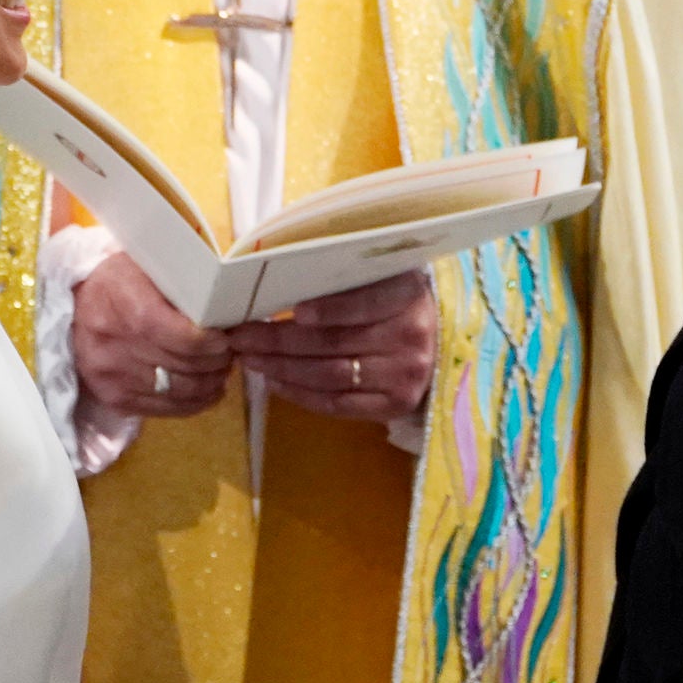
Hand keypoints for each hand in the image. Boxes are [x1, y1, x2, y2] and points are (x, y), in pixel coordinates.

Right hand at [73, 251, 234, 420]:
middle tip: (228, 353)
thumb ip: (184, 287)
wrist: (74, 304)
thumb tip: (228, 312)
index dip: (210, 344)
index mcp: (126, 303)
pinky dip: (194, 403)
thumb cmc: (120, 280)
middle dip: (217, 363)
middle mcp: (114, 344)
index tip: (225, 338)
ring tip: (219, 369)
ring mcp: (112, 376)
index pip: (181, 338)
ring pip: (180, 392)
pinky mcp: (114, 399)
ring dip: (210, 384)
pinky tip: (206, 389)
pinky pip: (167, 410)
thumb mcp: (147, 266)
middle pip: (183, 366)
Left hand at [233, 272, 436, 422]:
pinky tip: (275, 383)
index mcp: (407, 294)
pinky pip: (339, 404)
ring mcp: (404, 374)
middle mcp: (411, 336)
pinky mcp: (394, 404)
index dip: (330, 309)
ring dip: (283, 369)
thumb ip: (345, 278)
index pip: (366, 303)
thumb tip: (279, 280)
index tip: (294, 311)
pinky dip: (301, 396)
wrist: (440, 344)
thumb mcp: (384, 278)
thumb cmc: (396, 303)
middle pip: (335, 342)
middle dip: (280, 341)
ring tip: (251, 360)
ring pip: (331, 375)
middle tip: (242, 337)